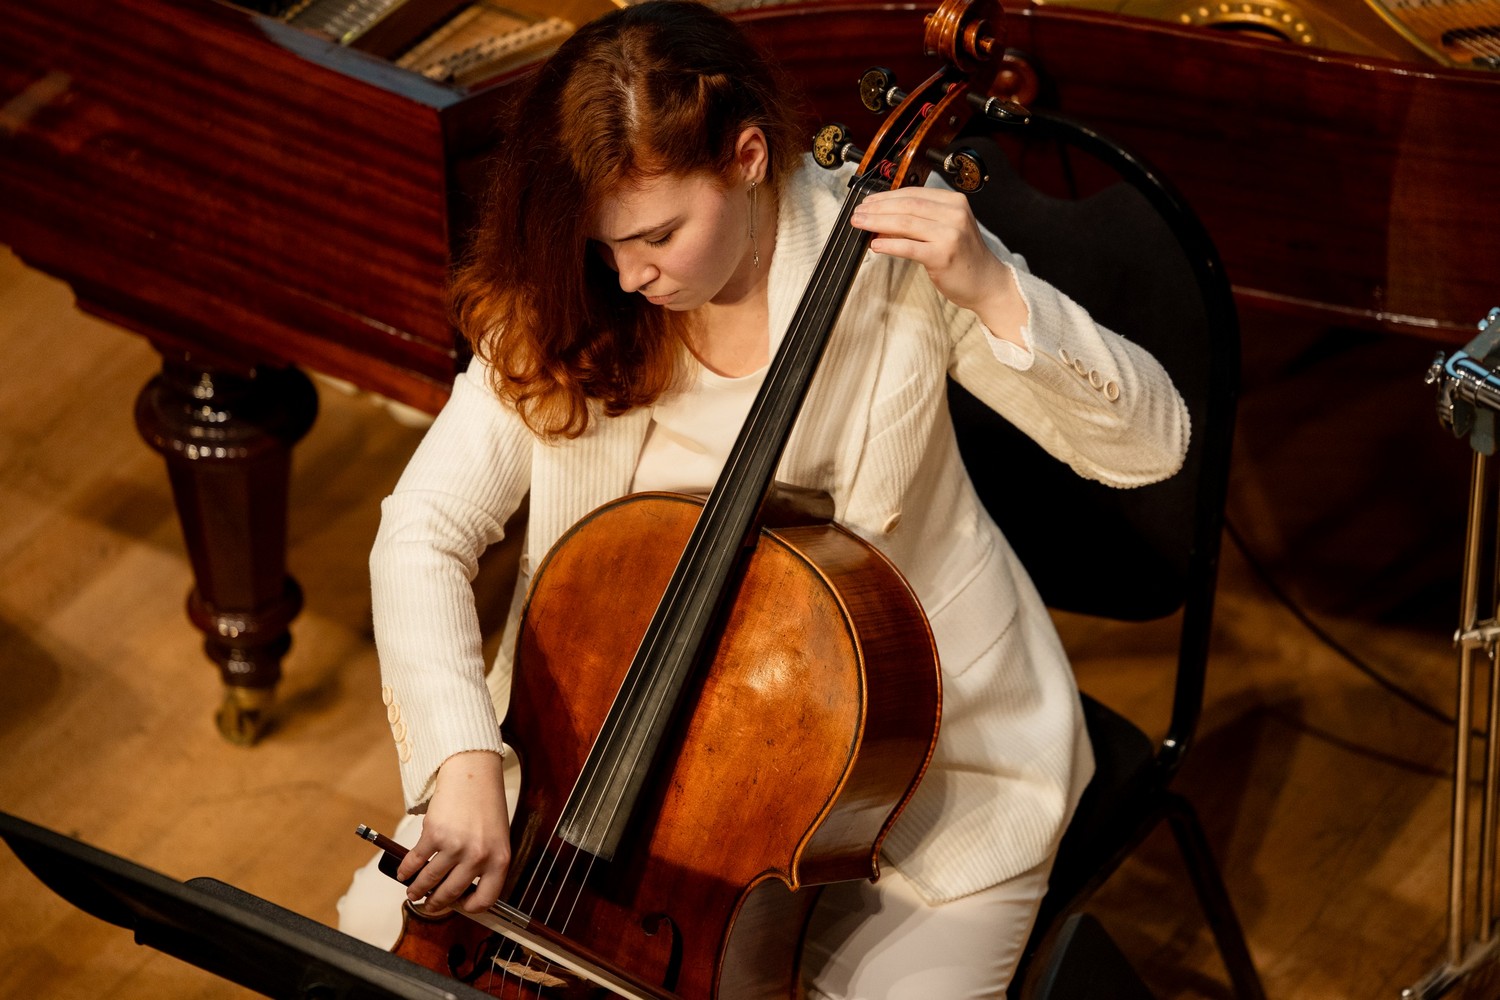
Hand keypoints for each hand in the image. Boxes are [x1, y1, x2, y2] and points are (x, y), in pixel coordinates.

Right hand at [397, 749, 510, 913]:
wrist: (472, 773)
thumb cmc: (485, 805)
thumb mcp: (496, 837)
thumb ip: (484, 863)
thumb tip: (461, 891)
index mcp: (499, 860)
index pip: (485, 899)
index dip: (469, 908)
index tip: (459, 906)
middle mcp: (478, 856)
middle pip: (452, 893)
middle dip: (436, 904)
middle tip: (428, 905)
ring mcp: (455, 846)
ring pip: (430, 881)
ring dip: (417, 890)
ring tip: (413, 892)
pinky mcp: (434, 835)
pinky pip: (415, 861)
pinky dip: (406, 870)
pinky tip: (404, 873)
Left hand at [850, 187, 1024, 343]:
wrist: (985, 282)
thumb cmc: (963, 257)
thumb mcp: (945, 230)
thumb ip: (919, 221)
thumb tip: (882, 219)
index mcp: (954, 202)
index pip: (913, 194)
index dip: (886, 197)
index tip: (867, 202)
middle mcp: (954, 214)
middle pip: (907, 206)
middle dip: (878, 208)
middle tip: (858, 213)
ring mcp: (950, 234)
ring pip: (905, 223)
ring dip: (878, 223)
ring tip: (861, 225)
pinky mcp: (943, 255)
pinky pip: (909, 247)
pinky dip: (889, 245)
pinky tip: (875, 245)